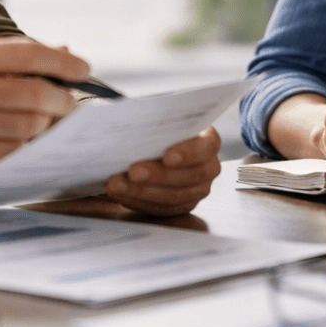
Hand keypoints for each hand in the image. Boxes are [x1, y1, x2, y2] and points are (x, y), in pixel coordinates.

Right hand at [0, 37, 87, 182]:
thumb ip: (10, 58)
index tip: (84, 70)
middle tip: (71, 106)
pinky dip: (28, 148)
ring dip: (48, 128)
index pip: (30, 53)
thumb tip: (65, 51)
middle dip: (64, 102)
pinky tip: (27, 143)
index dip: (64, 62)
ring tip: (48, 124)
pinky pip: (15, 152)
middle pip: (39, 94)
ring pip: (32, 127)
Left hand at [105, 128, 222, 216]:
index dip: (189, 153)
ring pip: (174, 196)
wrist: (151, 145)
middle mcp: (208, 167)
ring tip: (117, 184)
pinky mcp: (180, 205)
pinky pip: (161, 209)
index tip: (166, 156)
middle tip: (132, 171)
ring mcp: (197, 190)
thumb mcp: (159, 117)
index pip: (207, 147)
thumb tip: (137, 123)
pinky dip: (138, 201)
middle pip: (190, 176)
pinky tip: (120, 193)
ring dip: (142, 191)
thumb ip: (156, 120)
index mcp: (208, 140)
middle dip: (158, 175)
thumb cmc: (157, 127)